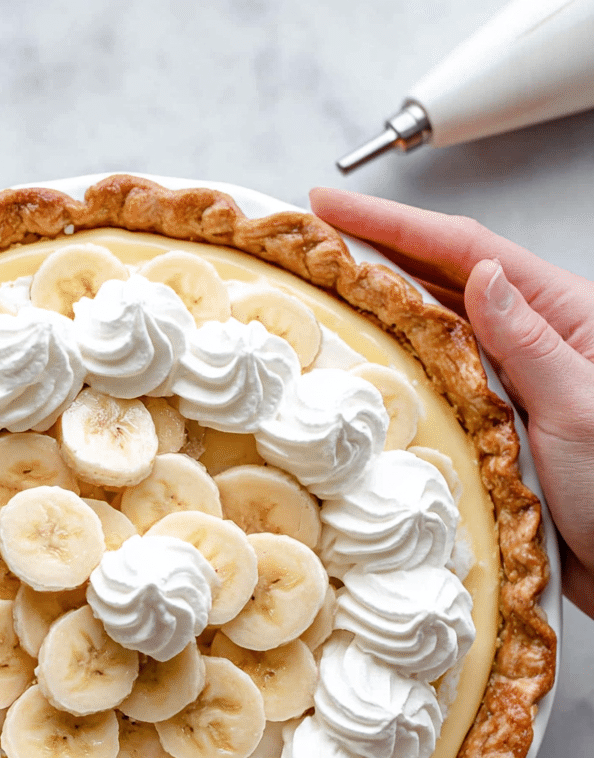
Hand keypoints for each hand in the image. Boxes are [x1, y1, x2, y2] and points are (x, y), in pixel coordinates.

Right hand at [309, 188, 593, 617]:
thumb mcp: (578, 409)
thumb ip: (529, 344)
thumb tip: (481, 276)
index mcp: (568, 316)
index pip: (469, 252)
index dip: (396, 223)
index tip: (336, 205)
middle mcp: (538, 341)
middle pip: (447, 277)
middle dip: (381, 249)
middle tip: (318, 236)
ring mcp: (515, 382)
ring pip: (439, 327)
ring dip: (386, 302)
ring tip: (331, 285)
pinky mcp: (498, 424)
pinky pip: (440, 380)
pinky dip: (402, 363)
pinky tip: (372, 358)